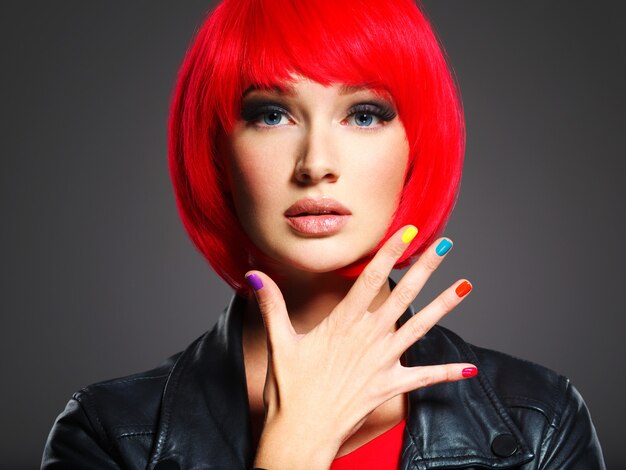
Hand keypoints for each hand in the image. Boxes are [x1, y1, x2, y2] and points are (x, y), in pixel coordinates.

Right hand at [249, 226, 475, 467]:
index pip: (371, 278)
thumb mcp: (279, 343)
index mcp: (343, 324)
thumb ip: (272, 305)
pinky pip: (424, 377)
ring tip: (465, 286)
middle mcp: (369, 338)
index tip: (407, 231)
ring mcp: (383, 362)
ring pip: (420, 327)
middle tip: (445, 244)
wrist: (300, 434)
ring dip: (443, 305)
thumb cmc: (289, 390)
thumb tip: (256, 275)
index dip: (390, 252)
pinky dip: (447, 373)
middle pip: (403, 294)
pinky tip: (469, 369)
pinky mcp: (390, 386)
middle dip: (425, 267)